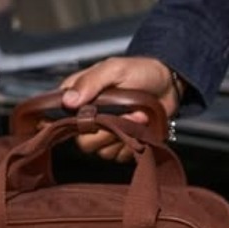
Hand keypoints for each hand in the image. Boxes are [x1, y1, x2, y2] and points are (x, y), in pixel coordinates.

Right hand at [57, 56, 181, 161]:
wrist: (167, 85)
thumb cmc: (140, 72)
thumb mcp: (114, 69)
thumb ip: (91, 82)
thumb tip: (68, 101)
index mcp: (78, 96)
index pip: (60, 117)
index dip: (75, 121)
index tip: (96, 115)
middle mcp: (88, 117)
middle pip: (83, 141)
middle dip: (108, 131)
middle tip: (128, 114)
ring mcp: (105, 133)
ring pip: (102, 151)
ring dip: (124, 137)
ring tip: (139, 117)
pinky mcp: (121, 144)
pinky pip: (120, 156)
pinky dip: (134, 145)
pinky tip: (142, 129)